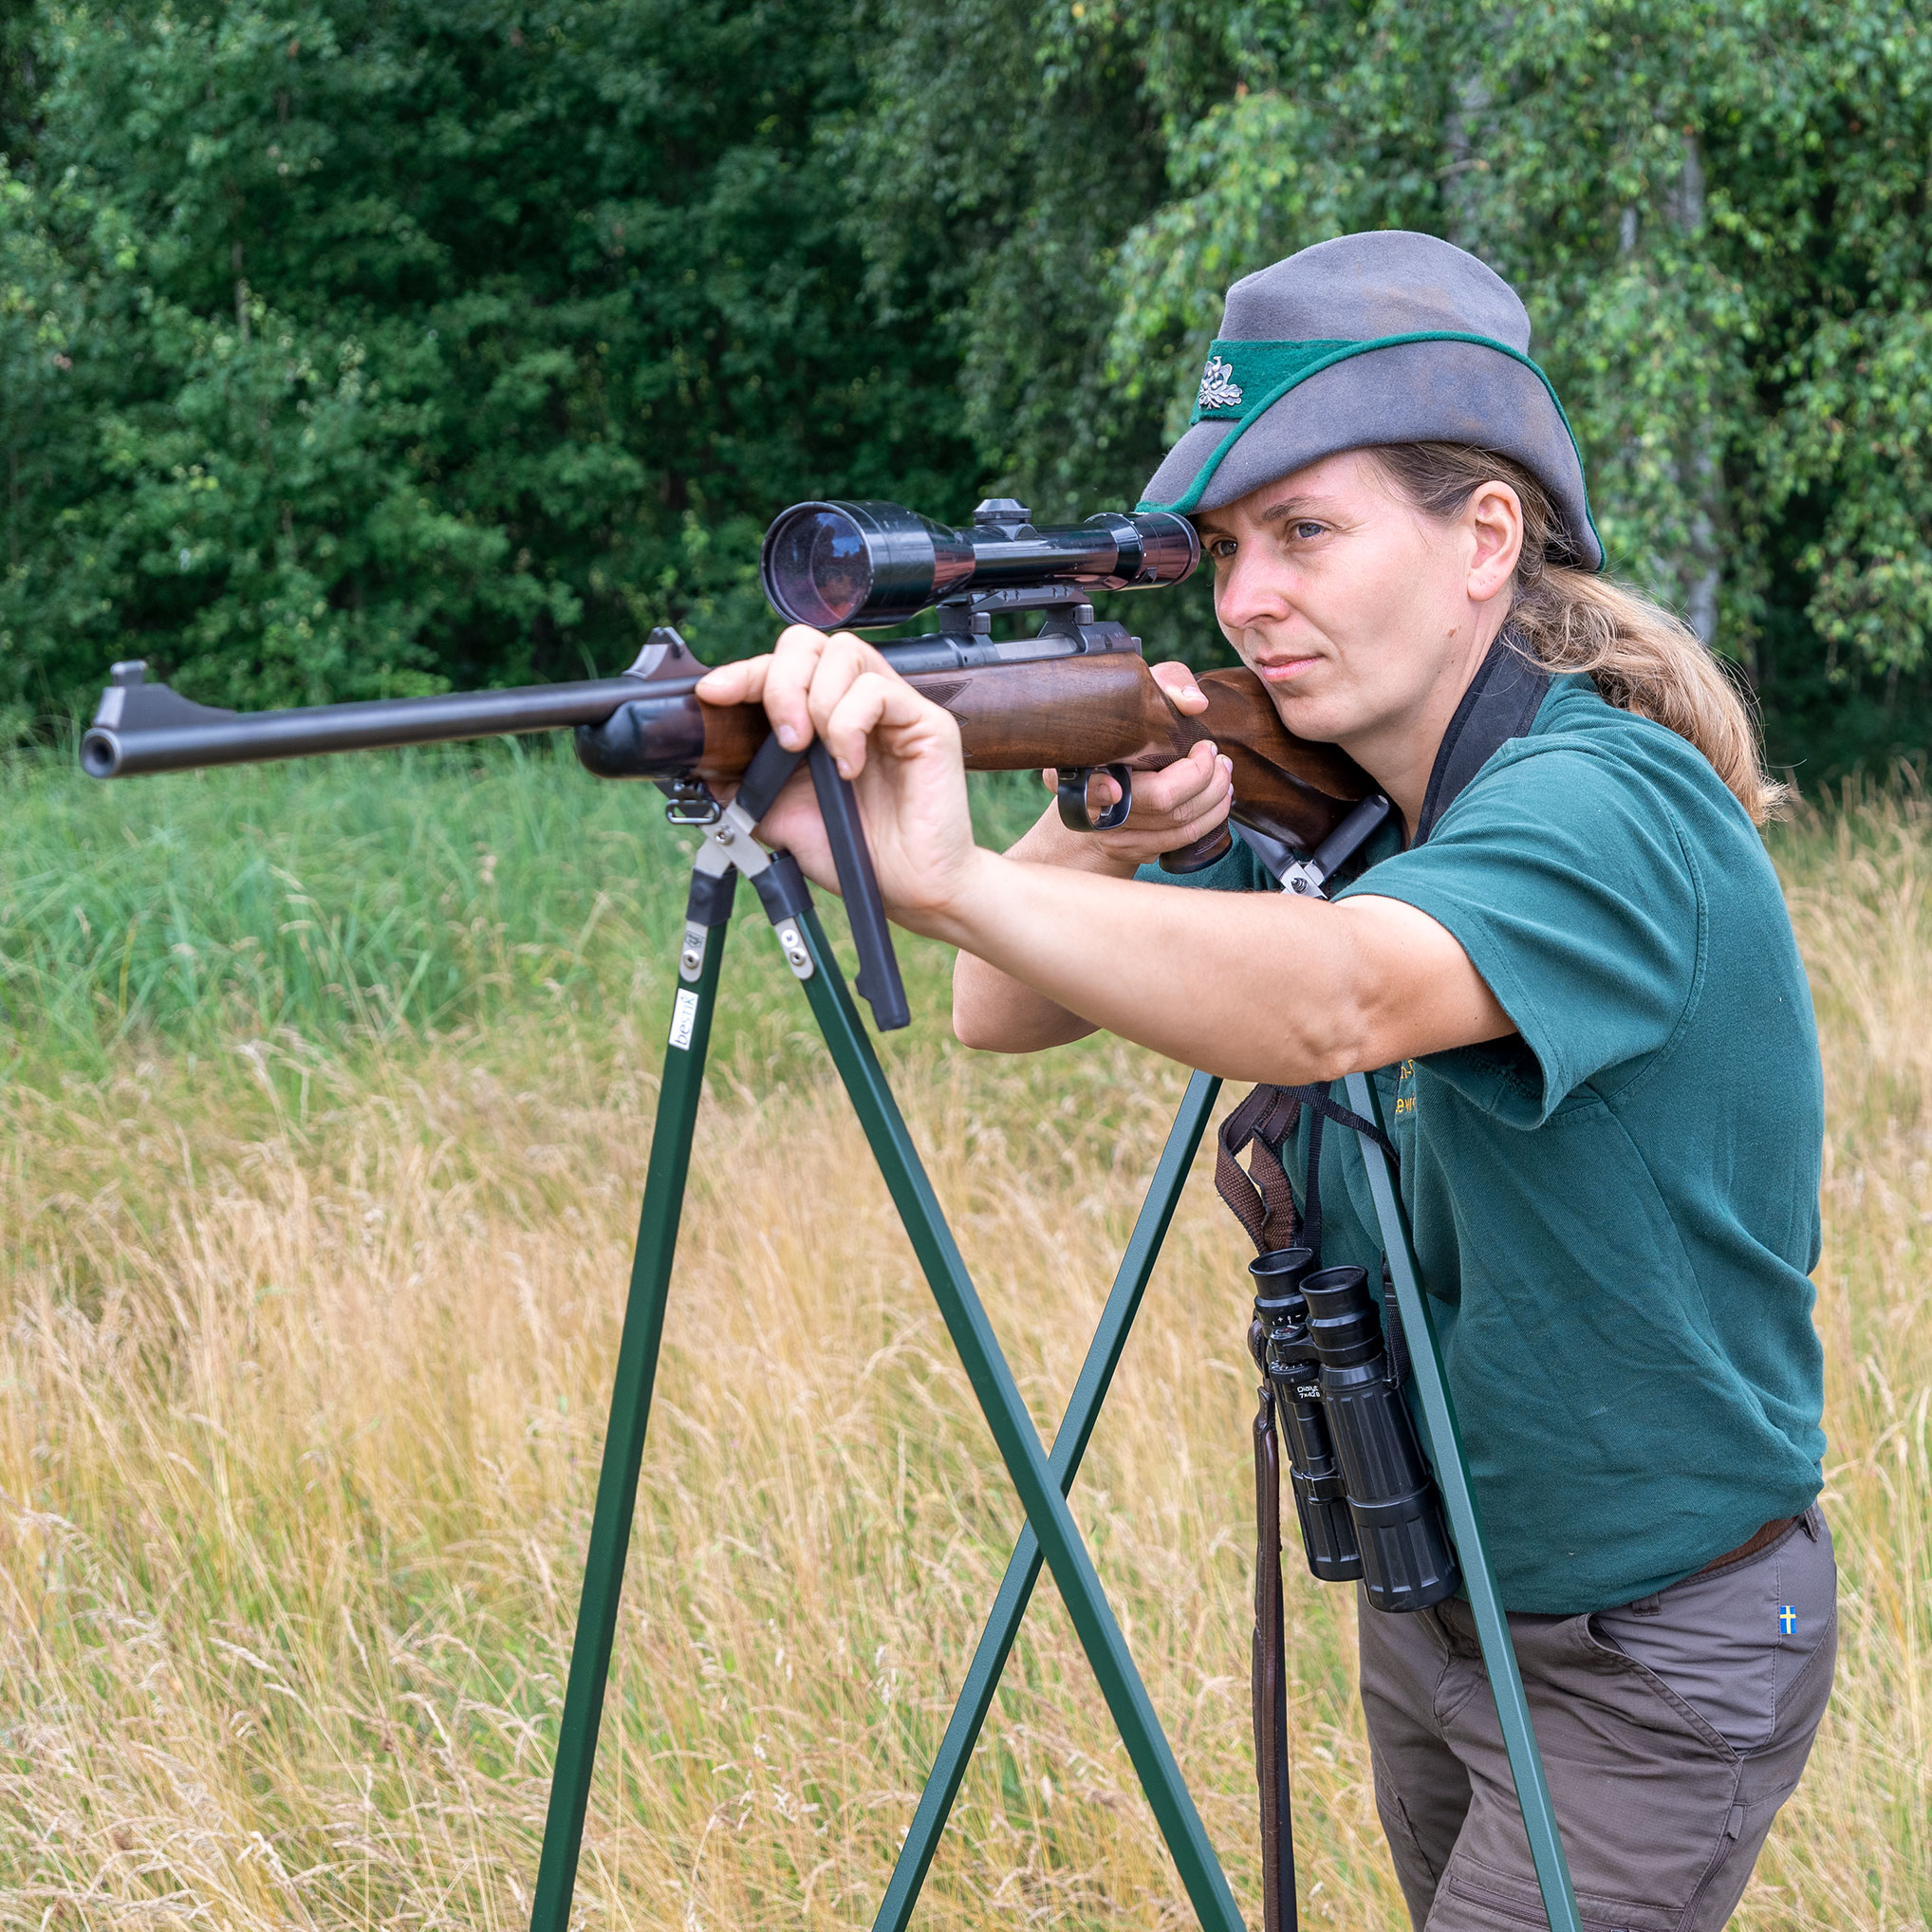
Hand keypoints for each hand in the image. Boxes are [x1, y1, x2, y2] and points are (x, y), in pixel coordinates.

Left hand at [694, 626, 985, 926]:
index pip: (781, 665)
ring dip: (817, 702)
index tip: (712, 695)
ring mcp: (893, 708)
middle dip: (781, 681)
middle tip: (783, 738)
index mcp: (822, 717)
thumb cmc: (854, 851)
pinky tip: (848, 766)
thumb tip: (701, 764)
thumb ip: (744, 785)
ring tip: (818, 753)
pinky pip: (877, 691)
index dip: (743, 671)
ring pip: (844, 653)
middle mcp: (857, 703)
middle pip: (809, 643)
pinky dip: (850, 725)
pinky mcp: (925, 722)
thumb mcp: (779, 816)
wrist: (905, 890)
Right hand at [1038, 661, 1233, 871]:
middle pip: (1160, 802)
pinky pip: (1180, 841)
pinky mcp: (1130, 849)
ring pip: (1177, 825)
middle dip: (1203, 777)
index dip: (1107, 789)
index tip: (1126, 782)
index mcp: (1080, 768)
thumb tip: (1195, 703)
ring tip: (1225, 773)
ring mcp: (1111, 834)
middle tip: (1217, 756)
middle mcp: (1091, 806)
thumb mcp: (1141, 693)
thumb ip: (1169, 684)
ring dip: (1214, 798)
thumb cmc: (1126, 727)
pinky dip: (1210, 819)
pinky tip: (1219, 798)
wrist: (1102, 772)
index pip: (1093, 786)